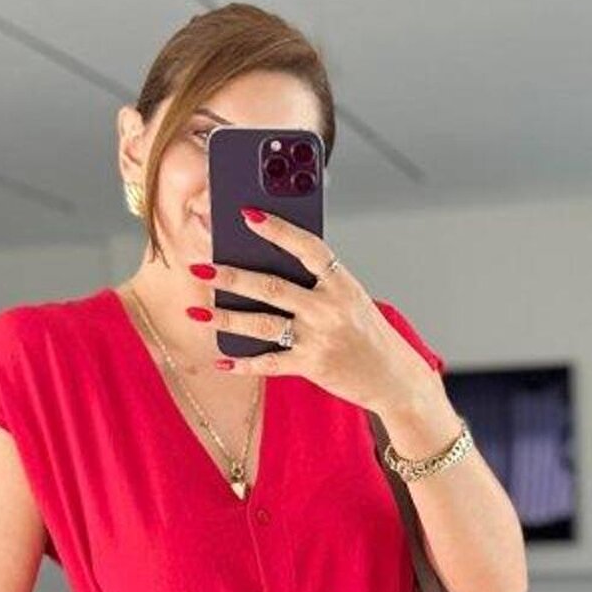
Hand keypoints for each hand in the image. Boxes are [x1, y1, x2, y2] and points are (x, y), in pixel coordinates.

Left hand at [199, 208, 433, 413]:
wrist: (396, 378)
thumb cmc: (367, 332)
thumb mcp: (351, 298)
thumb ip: (317, 281)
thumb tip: (263, 263)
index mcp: (342, 282)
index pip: (307, 247)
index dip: (277, 229)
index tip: (246, 214)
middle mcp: (331, 308)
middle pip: (272, 287)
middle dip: (231, 277)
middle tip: (200, 267)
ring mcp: (321, 338)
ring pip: (263, 324)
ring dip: (225, 319)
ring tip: (196, 312)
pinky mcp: (313, 367)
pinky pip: (270, 364)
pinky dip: (243, 364)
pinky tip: (220, 360)